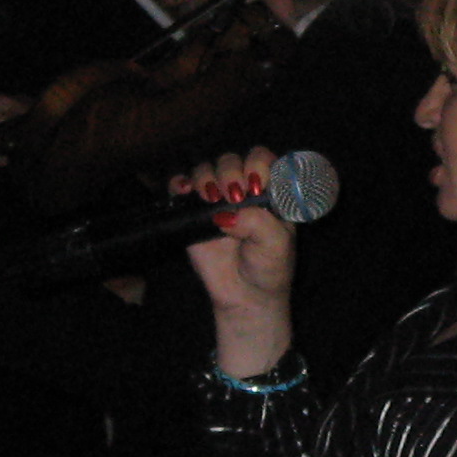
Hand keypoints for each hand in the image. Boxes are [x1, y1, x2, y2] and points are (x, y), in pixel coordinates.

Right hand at [175, 148, 295, 376]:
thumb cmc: (269, 268)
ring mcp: (215, 200)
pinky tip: (186, 191)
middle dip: (232, 171)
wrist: (245, 296)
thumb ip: (258, 223)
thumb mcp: (277, 245)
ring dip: (208, 177)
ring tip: (213, 198)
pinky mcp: (192, 213)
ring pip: (206, 169)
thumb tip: (227, 214)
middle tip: (235, 195)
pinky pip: (180, 187)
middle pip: (232, 160)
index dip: (259, 164)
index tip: (256, 183)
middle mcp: (242, 190)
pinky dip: (179, 183)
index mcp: (269, 192)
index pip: (263, 160)